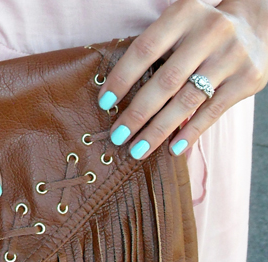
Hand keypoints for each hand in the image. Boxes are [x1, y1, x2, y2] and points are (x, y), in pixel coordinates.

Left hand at [96, 0, 267, 159]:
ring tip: (138, 150)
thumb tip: (114, 97)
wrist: (254, 25)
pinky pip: (212, 112)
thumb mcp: (177, 28)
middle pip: (166, 81)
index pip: (145, 49)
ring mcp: (232, 56)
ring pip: (187, 101)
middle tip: (118, 136)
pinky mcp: (248, 79)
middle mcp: (210, 32)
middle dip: (138, 114)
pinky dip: (190, 132)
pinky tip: (172, 148)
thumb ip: (153, 53)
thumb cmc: (198, 33)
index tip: (105, 104)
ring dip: (159, 130)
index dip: (122, 78)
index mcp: (184, 14)